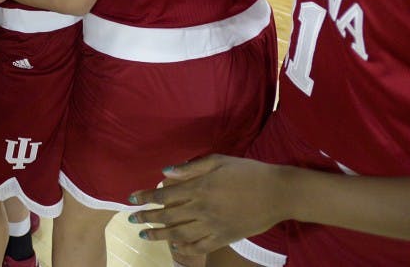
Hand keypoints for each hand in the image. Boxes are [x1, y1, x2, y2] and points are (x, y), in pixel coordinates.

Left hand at [126, 155, 290, 257]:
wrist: (278, 193)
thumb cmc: (248, 171)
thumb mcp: (219, 161)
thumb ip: (191, 167)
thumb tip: (165, 171)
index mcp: (199, 187)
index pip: (164, 194)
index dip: (145, 197)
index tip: (131, 199)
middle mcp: (202, 208)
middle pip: (167, 215)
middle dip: (147, 217)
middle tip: (132, 219)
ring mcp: (213, 225)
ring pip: (179, 233)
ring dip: (159, 235)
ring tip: (145, 235)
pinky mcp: (225, 237)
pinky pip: (200, 246)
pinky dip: (185, 249)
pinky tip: (175, 248)